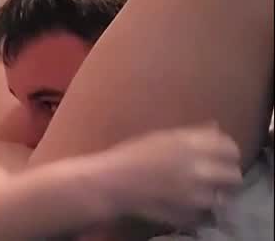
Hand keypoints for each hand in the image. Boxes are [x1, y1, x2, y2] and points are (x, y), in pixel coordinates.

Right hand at [94, 123, 241, 229]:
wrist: (112, 183)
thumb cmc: (131, 155)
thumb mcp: (162, 137)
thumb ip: (193, 134)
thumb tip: (216, 129)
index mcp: (192, 145)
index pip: (231, 149)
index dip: (228, 153)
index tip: (221, 156)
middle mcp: (200, 170)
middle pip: (233, 176)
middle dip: (225, 176)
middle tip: (212, 177)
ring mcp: (196, 196)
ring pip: (222, 198)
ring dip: (213, 194)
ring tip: (197, 192)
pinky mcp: (190, 216)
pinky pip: (206, 215)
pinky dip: (199, 211)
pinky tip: (185, 203)